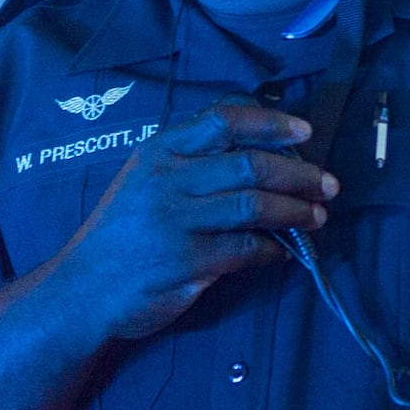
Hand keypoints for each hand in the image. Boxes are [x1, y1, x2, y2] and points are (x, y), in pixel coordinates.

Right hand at [48, 101, 333, 346]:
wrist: (81, 290)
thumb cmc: (120, 234)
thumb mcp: (144, 181)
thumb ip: (191, 163)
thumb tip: (262, 154)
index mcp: (160, 151)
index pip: (223, 119)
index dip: (270, 122)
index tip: (305, 130)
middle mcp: (168, 179)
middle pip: (249, 164)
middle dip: (298, 173)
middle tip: (328, 184)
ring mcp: (176, 221)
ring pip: (253, 205)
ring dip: (294, 211)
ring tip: (317, 216)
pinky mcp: (187, 262)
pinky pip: (245, 249)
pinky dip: (271, 250)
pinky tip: (282, 252)